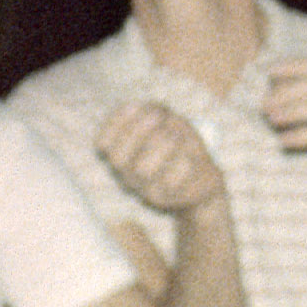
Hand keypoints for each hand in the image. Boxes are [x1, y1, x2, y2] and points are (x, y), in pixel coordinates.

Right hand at [94, 99, 223, 220]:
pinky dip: (181, 162)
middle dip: (137, 130)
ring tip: (176, 137)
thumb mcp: (169, 122)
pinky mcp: (167, 200)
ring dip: (161, 144)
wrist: (204, 179)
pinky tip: (189, 157)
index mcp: (121, 155)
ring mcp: (144, 190)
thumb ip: (156, 112)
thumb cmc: (180, 145)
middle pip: (118, 157)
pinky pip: (171, 181)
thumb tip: (153, 113)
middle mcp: (128, 175)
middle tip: (158, 117)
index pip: (103, 142)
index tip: (138, 105)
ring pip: (142, 169)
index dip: (117, 121)